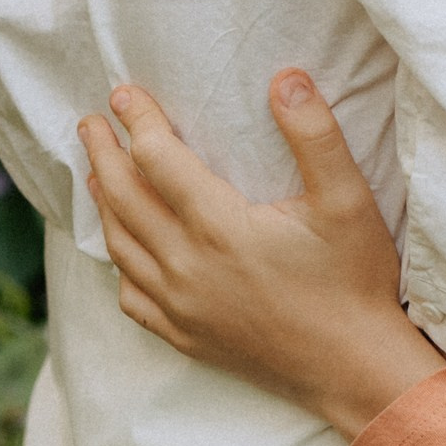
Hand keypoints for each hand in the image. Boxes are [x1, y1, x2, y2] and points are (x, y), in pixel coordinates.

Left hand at [76, 72, 445, 438]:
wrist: (354, 368)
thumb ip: (315, 134)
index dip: (138, 121)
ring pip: (120, 246)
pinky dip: (119, 264)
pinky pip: (131, 296)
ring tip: (95, 174)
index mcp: (219, 227)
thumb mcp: (348, 200)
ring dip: (103, 203)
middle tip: (90, 123)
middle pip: (123, 198)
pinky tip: (124, 249)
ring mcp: (181, 307)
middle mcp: (187, 267)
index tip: (124, 94)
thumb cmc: (354, 281)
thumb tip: (285, 78)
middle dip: (102, 154)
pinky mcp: (185, 336)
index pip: (157, 158)